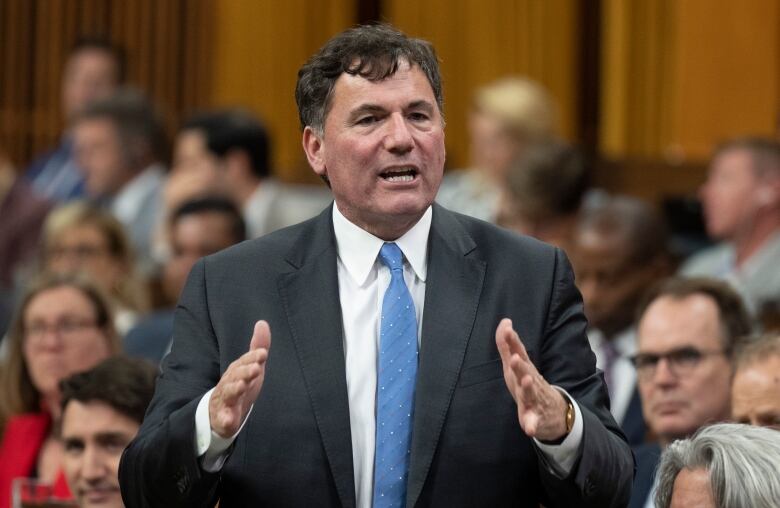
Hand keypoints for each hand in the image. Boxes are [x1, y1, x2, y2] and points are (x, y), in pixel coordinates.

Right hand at [209, 320, 271, 437]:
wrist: (220, 412)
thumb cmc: (239, 385)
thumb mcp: (251, 366)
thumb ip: (257, 347)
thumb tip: (262, 322)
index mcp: (236, 371)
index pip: (244, 362)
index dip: (253, 357)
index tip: (263, 353)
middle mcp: (229, 383)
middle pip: (235, 376)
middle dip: (245, 372)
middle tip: (256, 368)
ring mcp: (225, 400)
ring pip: (228, 394)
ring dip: (234, 389)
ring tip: (242, 386)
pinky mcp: (223, 418)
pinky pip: (223, 419)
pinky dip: (225, 419)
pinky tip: (230, 420)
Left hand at [495, 318, 567, 441]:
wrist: (554, 413)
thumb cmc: (529, 383)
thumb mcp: (517, 364)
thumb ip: (508, 344)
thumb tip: (505, 321)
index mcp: (524, 369)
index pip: (519, 353)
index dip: (513, 341)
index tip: (508, 328)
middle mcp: (531, 382)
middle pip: (526, 372)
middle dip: (520, 365)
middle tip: (515, 358)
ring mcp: (535, 400)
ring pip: (531, 394)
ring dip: (528, 388)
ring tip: (526, 381)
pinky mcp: (537, 418)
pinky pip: (534, 422)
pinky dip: (532, 424)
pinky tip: (528, 428)